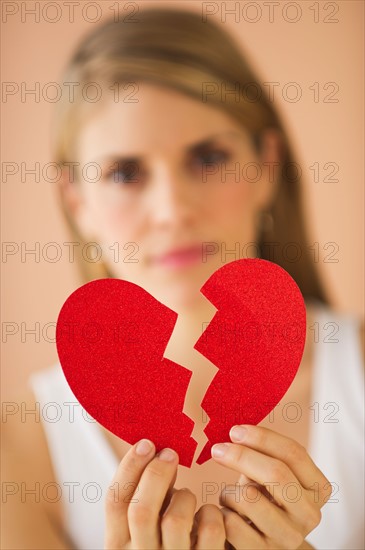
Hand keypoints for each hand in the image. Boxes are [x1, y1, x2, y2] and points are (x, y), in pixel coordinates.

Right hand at [104, 439, 225, 548]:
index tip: (146, 442)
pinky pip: (210, 528)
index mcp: (118, 545)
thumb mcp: (144, 529)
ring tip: (185, 495)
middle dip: (156, 473)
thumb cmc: (162, 547)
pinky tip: (208, 515)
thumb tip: (158, 451)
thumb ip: (147, 497)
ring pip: (176, 518)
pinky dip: (211, 512)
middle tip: (170, 452)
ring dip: (185, 495)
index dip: (129, 466)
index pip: (115, 500)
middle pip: (141, 508)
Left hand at [210, 425, 331, 549]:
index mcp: (318, 488)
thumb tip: (237, 432)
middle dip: (241, 456)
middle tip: (217, 449)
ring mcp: (289, 537)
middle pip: (276, 473)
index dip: (262, 438)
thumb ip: (264, 452)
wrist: (260, 542)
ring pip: (249, 498)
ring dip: (229, 493)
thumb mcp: (272, 475)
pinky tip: (226, 516)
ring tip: (229, 498)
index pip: (294, 453)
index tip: (235, 431)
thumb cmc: (264, 499)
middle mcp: (310, 515)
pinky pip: (232, 524)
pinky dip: (222, 514)